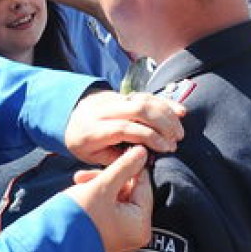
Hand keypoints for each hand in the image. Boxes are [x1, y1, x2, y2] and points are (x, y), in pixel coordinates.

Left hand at [64, 89, 184, 165]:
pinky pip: (145, 95)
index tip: (165, 148)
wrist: (70, 121)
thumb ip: (118, 158)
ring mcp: (112, 98)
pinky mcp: (122, 93)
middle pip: (137, 109)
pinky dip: (164, 103)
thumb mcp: (94, 158)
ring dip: (166, 114)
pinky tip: (179, 112)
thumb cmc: (85, 145)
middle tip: (175, 140)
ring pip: (143, 99)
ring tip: (179, 131)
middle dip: (161, 124)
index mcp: (92, 129)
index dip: (148, 137)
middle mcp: (102, 110)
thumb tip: (145, 157)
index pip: (124, 128)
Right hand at [66, 144, 153, 251]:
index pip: (143, 186)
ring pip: (117, 201)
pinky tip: (82, 191)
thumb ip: (124, 167)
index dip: (130, 168)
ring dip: (100, 188)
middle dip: (107, 180)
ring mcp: (122, 238)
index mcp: (140, 225)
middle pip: (129, 194)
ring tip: (79, 182)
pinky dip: (98, 201)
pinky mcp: (109, 238)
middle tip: (86, 174)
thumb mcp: (103, 186)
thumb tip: (143, 152)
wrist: (51, 245)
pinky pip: (110, 212)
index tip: (119, 155)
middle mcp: (136, 235)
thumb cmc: (79, 217)